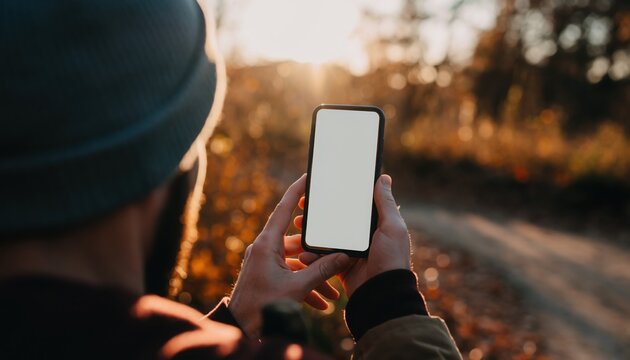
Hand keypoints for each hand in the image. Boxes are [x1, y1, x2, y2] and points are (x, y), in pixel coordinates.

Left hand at [228, 174, 350, 337]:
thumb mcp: (297, 287)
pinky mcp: (265, 276)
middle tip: (337, 251)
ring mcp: (263, 262)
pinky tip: (320, 302)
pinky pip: (289, 275)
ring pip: (296, 262)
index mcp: (267, 243)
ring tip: (333, 293)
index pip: (284, 208)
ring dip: (314, 276)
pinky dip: (304, 285)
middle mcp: (264, 249)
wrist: (240, 328)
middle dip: (319, 254)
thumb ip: (322, 270)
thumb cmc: (262, 306)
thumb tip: (344, 256)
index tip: (308, 176)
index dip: (297, 191)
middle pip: (297, 241)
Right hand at [297, 174, 410, 296]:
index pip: (352, 206)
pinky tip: (303, 252)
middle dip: (317, 214)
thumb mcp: (392, 227)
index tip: (320, 189)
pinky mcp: (340, 266)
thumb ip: (385, 203)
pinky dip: (312, 255)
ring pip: (326, 238)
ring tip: (299, 226)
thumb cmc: (392, 259)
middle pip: (335, 220)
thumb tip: (383, 177)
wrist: (383, 293)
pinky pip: (322, 258)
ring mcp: (349, 252)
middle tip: (303, 207)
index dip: (337, 196)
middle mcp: (361, 237)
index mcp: (374, 225)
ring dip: (311, 233)